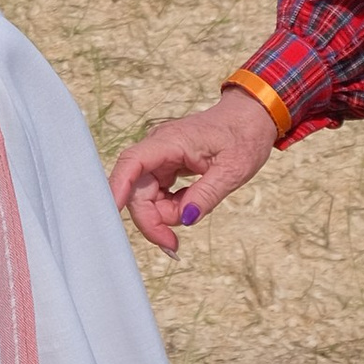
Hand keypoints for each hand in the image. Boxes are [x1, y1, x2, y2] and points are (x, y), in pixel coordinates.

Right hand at [108, 86, 278, 252]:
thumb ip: (206, 195)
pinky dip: (170, 208)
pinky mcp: (165, 167)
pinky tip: (190, 205)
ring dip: (164, 215)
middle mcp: (158, 148)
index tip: (113, 214)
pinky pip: (157, 195)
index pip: (132, 163)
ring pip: (145, 197)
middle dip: (151, 220)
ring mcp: (160, 158)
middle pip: (136, 191)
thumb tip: (185, 220)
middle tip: (173, 245)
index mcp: (170, 142)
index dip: (118, 188)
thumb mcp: (232, 170)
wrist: (250, 118)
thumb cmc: (243, 137)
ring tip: (196, 210)